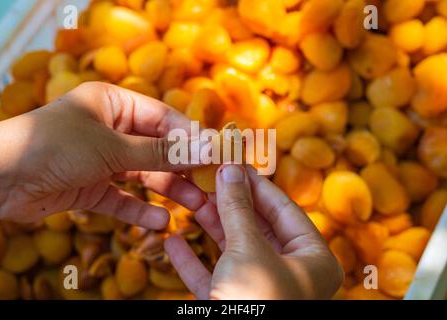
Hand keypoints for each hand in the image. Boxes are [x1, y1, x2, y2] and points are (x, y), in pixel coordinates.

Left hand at [0, 82, 204, 228]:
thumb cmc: (56, 146)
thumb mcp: (113, 146)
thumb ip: (161, 152)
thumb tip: (207, 147)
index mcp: (114, 104)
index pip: (162, 118)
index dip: (191, 137)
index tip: (217, 154)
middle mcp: (109, 129)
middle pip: (156, 148)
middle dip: (183, 168)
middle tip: (211, 185)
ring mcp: (100, 160)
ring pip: (143, 174)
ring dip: (168, 190)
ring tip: (196, 206)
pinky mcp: (90, 187)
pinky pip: (122, 198)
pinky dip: (139, 210)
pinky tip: (160, 222)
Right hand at [165, 165, 343, 299]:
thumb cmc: (255, 303)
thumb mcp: (248, 249)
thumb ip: (238, 207)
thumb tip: (230, 168)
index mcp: (312, 260)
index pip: (284, 209)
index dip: (256, 183)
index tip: (234, 161)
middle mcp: (289, 273)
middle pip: (256, 227)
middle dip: (229, 203)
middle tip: (209, 176)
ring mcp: (259, 290)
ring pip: (233, 250)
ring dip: (210, 227)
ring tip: (190, 199)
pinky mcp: (232, 305)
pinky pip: (213, 277)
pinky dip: (193, 261)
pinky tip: (173, 241)